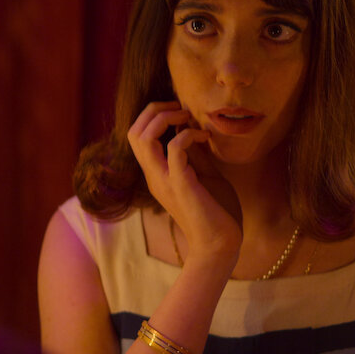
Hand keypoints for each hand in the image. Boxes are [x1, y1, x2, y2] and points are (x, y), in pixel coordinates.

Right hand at [127, 101, 241, 263]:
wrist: (220, 244)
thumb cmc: (216, 212)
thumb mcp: (203, 175)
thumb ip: (193, 155)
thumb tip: (188, 130)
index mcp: (157, 173)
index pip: (137, 136)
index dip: (154, 115)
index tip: (181, 113)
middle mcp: (154, 176)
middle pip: (133, 133)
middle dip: (154, 110)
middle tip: (180, 109)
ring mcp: (164, 181)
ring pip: (143, 139)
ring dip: (164, 119)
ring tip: (186, 117)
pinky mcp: (180, 185)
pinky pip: (172, 150)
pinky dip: (186, 136)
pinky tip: (204, 137)